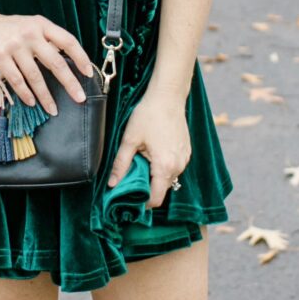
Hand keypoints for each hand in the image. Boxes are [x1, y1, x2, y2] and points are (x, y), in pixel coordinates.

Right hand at [0, 6, 95, 115]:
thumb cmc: (2, 28)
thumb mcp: (27, 26)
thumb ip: (44, 39)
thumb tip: (64, 60)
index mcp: (41, 24)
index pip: (67, 41)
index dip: (80, 57)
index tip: (88, 73)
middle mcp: (30, 33)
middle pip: (56, 62)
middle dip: (70, 82)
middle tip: (79, 98)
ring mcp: (14, 45)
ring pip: (36, 76)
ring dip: (46, 95)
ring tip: (53, 109)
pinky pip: (16, 80)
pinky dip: (25, 93)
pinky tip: (31, 102)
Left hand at [104, 85, 191, 208]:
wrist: (168, 96)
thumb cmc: (148, 115)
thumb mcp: (130, 140)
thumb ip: (121, 164)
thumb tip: (111, 184)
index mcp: (164, 166)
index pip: (156, 199)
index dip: (142, 203)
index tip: (130, 199)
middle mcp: (179, 166)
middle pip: (162, 189)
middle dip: (147, 187)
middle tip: (132, 177)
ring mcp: (185, 159)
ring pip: (168, 178)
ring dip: (155, 176)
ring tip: (142, 161)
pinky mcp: (187, 151)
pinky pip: (174, 167)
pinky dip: (164, 166)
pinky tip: (153, 152)